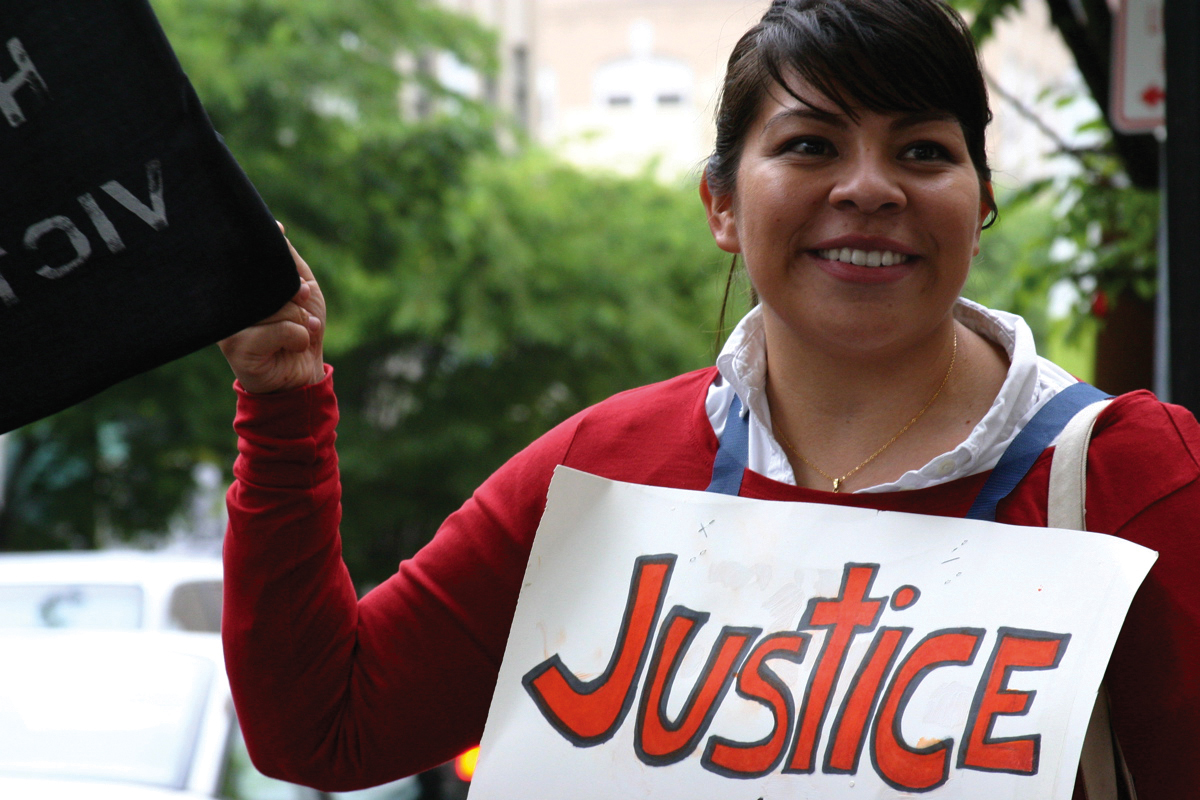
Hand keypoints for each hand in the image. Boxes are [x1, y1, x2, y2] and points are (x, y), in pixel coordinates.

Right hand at [220, 232, 325, 393]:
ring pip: (278, 307)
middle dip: (297, 297)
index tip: (300, 287)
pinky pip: (282, 331)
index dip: (284, 268)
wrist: (304, 374)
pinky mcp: (236, 348)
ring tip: (299, 331)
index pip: (256, 259)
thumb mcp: (300, 286)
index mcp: (239, 285)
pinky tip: (295, 346)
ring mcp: (227, 325)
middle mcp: (227, 302)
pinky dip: (299, 337)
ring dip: (300, 320)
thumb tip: (276, 226)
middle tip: (303, 307)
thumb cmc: (300, 328)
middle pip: (272, 282)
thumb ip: (287, 259)